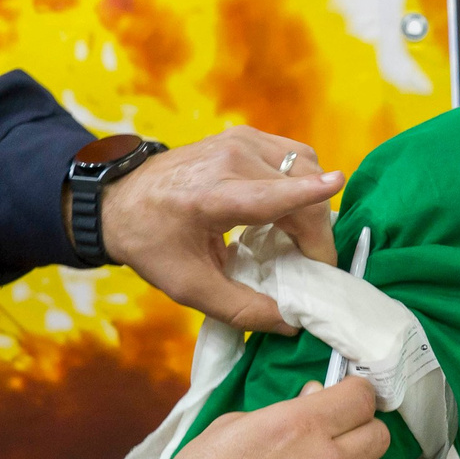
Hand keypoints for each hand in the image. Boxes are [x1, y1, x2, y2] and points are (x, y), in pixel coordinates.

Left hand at [98, 125, 341, 332]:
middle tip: (314, 269)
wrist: (120, 199)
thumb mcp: (189, 287)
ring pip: (304, 165)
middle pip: (300, 186)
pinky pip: (295, 156)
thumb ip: (240, 309)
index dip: (305, 192)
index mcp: (211, 196)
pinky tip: (289, 210)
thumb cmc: (152, 243)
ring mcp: (240, 140)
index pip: (267, 194)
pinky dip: (303, 183)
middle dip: (317, 231)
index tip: (339, 183)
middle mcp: (230, 159)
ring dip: (313, 204)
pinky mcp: (246, 135)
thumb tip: (290, 323)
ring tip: (301, 241)